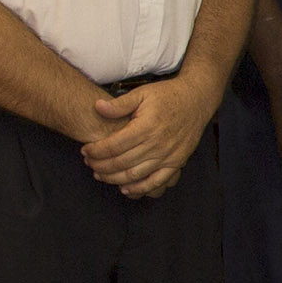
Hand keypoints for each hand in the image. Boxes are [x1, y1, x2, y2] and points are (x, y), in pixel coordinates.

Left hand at [79, 75, 219, 199]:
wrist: (196, 100)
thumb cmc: (167, 96)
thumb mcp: (142, 93)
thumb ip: (119, 104)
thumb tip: (97, 107)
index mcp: (146, 126)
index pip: (113, 145)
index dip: (96, 151)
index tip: (85, 151)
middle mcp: (157, 144)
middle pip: (120, 162)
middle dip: (100, 165)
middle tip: (89, 163)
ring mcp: (168, 155)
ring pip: (134, 175)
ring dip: (113, 178)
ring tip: (100, 175)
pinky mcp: (176, 162)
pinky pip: (156, 181)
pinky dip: (140, 188)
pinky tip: (125, 189)